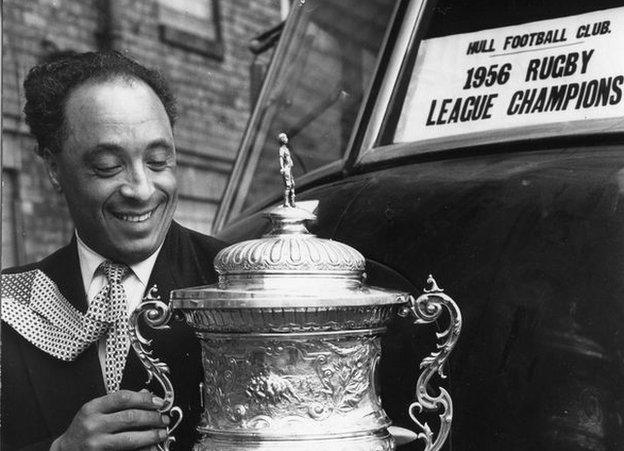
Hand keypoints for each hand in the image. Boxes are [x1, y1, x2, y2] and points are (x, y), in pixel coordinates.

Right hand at [50, 389, 169, 449]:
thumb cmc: (83, 429)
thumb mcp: (96, 411)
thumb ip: (119, 403)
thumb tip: (147, 395)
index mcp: (92, 408)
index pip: (123, 398)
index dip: (144, 399)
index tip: (159, 402)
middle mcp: (93, 424)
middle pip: (130, 417)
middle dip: (152, 418)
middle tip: (164, 419)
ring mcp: (96, 443)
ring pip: (130, 438)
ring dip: (151, 435)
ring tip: (162, 432)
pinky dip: (142, 449)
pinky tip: (151, 446)